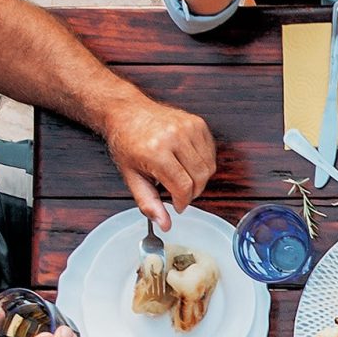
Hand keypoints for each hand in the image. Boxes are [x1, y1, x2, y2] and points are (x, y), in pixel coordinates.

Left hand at [100, 97, 216, 224]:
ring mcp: (188, 127)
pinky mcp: (197, 123)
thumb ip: (148, 203)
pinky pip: (211, 152)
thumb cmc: (127, 143)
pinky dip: (203, 163)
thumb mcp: (131, 177)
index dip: (182, 201)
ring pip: (209, 167)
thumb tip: (165, 224)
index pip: (183, 186)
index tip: (177, 205)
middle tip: (180, 193)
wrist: (127, 112)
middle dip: (192, 192)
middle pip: (200, 178)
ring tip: (182, 177)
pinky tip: (187, 163)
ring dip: (199, 178)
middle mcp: (174, 137)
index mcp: (155, 151)